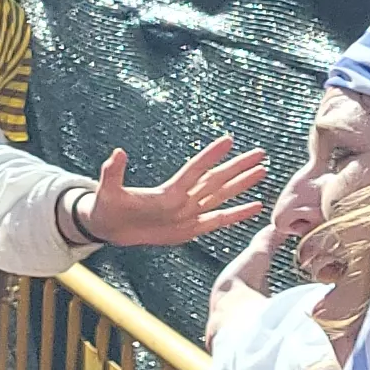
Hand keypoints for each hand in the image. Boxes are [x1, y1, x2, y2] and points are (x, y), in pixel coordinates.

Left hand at [74, 138, 266, 249]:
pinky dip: (237, 214)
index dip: (210, 156)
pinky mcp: (190, 230)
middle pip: (217, 180)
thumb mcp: (108, 190)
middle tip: (260, 152)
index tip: (228, 139)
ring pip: (221, 196)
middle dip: (238, 167)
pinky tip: (255, 206)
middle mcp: (183, 199)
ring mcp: (188, 214)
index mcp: (168, 191)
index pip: (195, 170)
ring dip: (241, 184)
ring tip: (262, 170)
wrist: (109, 226)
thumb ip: (113, 172)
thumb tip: (117, 153)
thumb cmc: (107, 206)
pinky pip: (218, 221)